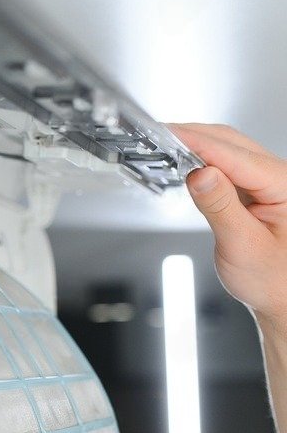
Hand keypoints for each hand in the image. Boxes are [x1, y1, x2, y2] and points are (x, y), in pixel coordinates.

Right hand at [170, 123, 286, 323]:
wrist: (283, 298)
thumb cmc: (272, 279)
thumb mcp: (241, 246)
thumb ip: (220, 207)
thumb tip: (201, 173)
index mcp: (286, 187)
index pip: (236, 156)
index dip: (199, 143)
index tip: (169, 134)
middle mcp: (282, 178)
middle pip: (233, 144)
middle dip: (195, 136)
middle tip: (159, 134)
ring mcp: (270, 182)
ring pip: (231, 150)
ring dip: (199, 145)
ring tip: (167, 145)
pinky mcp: (257, 189)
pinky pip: (229, 165)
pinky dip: (205, 159)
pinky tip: (187, 161)